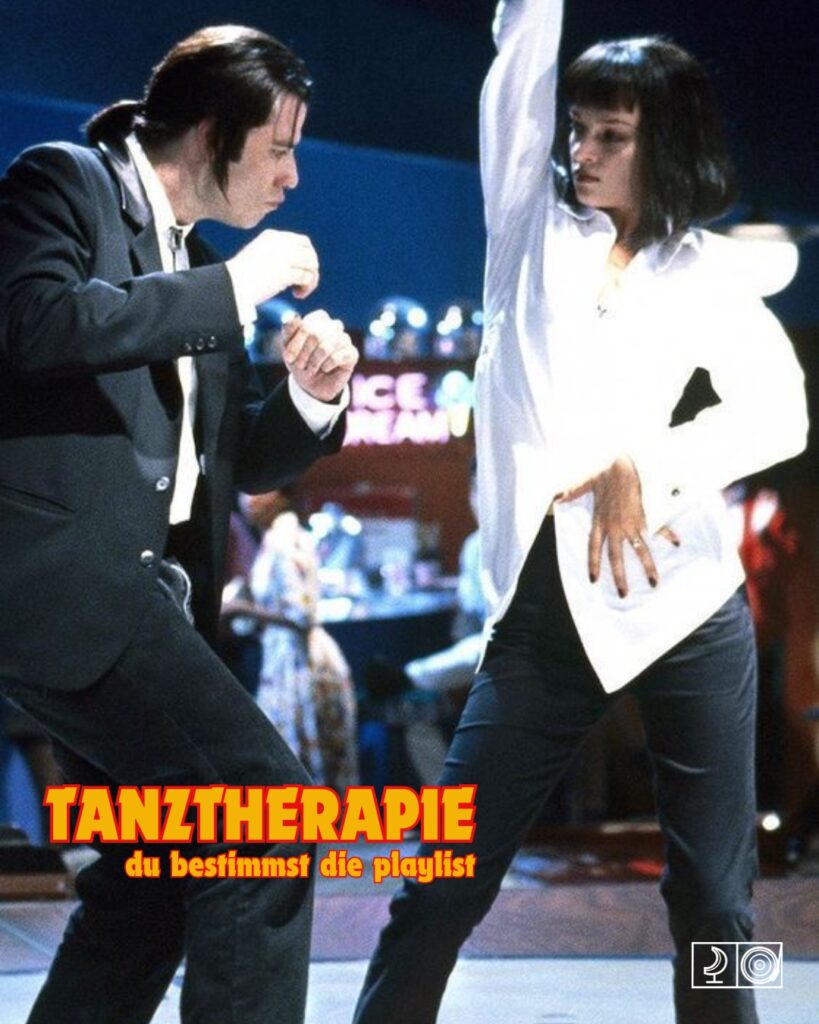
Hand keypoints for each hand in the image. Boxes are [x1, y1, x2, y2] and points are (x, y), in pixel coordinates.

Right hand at [227, 229, 318, 304]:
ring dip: (311, 279)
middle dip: (311, 268)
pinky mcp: (285, 272)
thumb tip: (296, 267)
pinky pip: (307, 278)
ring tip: (299, 290)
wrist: (231, 286)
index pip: (301, 241)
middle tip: (303, 282)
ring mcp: (283, 257)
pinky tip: (297, 295)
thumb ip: (276, 255)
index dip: (307, 256)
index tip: (301, 270)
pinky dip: (306, 288)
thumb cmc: (240, 278)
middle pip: (310, 251)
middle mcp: (279, 243)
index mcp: (272, 237)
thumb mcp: (258, 256)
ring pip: (312, 264)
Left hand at [283, 310, 358, 402]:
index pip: (307, 325)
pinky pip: (337, 357)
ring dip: (314, 361)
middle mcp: (334, 326)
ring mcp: (345, 339)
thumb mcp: (289, 347)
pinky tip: (324, 369)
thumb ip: (288, 330)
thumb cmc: (301, 362)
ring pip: (326, 346)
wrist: (313, 385)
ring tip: (310, 369)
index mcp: (319, 319)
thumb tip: (291, 315)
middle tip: (299, 365)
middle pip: (316, 335)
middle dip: (304, 353)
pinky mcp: (352, 353)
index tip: (288, 357)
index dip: (296, 342)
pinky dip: (326, 365)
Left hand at [558, 456, 679, 596]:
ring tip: (653, 583)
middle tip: (624, 594)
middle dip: (620, 576)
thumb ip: (573, 492)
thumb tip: (556, 497)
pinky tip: (677, 544)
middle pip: (616, 556)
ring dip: (647, 567)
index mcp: (600, 521)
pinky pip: (657, 529)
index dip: (593, 564)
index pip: (593, 547)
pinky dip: (668, 535)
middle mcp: (615, 526)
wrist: (624, 464)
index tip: (594, 580)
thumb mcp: (585, 483)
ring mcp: (632, 523)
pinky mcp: (645, 515)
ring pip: (639, 550)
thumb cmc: (605, 472)